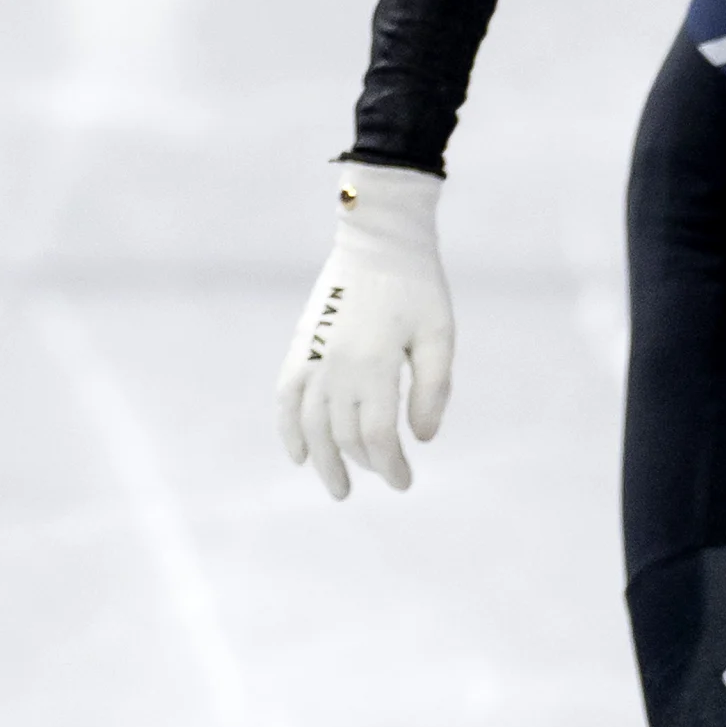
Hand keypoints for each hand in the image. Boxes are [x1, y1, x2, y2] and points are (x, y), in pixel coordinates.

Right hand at [273, 162, 454, 498]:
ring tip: (338, 486)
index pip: (376, 436)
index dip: (390, 465)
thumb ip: (433, 389)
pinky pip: (286, 396)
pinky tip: (297, 454)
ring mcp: (313, 356)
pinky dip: (287, 428)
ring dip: (322, 460)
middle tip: (389, 479)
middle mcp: (337, 366)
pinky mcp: (300, 345)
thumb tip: (421, 439)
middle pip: (344, 435)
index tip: (405, 482)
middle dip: (366, 465)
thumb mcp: (439, 336)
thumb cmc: (418, 287)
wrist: (378, 240)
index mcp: (374, 365)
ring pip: (310, 424)